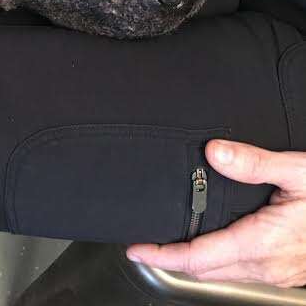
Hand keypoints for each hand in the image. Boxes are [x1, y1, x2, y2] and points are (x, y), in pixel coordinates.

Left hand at [127, 140, 305, 287]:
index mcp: (262, 243)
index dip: (163, 254)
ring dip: (192, 262)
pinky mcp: (284, 270)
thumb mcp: (298, 171)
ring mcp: (277, 272)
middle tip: (144, 244)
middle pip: (205, 271)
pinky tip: (211, 246)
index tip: (136, 247)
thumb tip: (213, 152)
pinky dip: (216, 262)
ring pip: (223, 274)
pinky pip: (241, 272)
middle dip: (171, 260)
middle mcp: (266, 265)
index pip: (199, 258)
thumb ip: (253, 163)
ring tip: (169, 243)